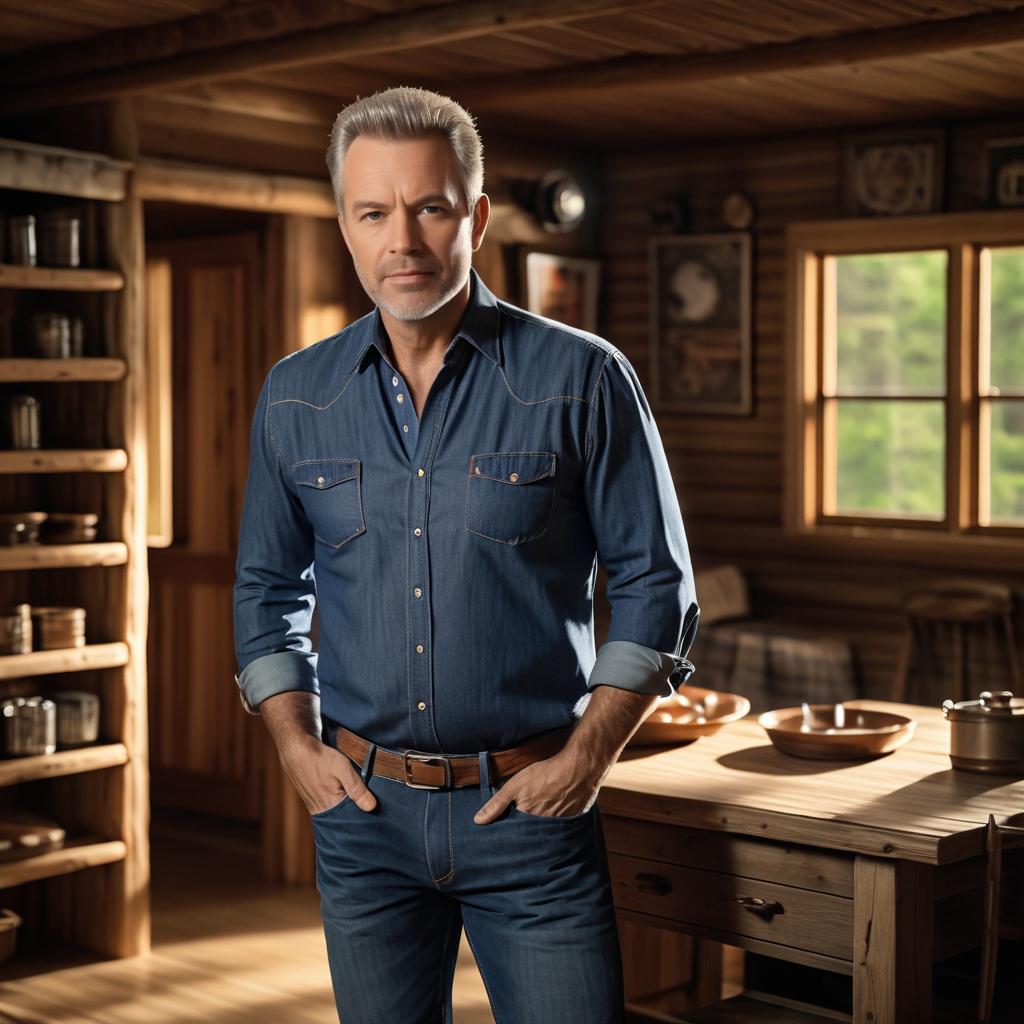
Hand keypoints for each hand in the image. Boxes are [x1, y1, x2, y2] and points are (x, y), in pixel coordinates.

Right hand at [277, 733, 377, 814]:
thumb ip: (356, 788)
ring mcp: (315, 805)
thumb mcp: (342, 768)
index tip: (378, 809)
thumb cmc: (319, 757)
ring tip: (361, 794)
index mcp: (329, 807)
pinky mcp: (312, 798)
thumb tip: (371, 807)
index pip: (352, 819)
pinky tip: (345, 790)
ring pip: (337, 809)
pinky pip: (330, 803)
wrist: (295, 748)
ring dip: (348, 802)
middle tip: (373, 801)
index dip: (364, 813)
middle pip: (345, 815)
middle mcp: (321, 810)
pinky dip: (339, 798)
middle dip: (357, 809)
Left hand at [473, 750, 601, 823]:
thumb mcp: (515, 785)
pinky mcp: (573, 820)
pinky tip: (557, 807)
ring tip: (542, 809)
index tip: (506, 828)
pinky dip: (558, 819)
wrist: (580, 768)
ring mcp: (560, 825)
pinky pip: (562, 825)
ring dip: (543, 824)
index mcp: (527, 820)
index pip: (515, 833)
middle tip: (527, 814)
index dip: (511, 829)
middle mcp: (543, 828)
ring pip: (546, 829)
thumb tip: (478, 821)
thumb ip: (497, 804)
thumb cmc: (546, 774)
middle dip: (527, 828)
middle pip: (531, 832)